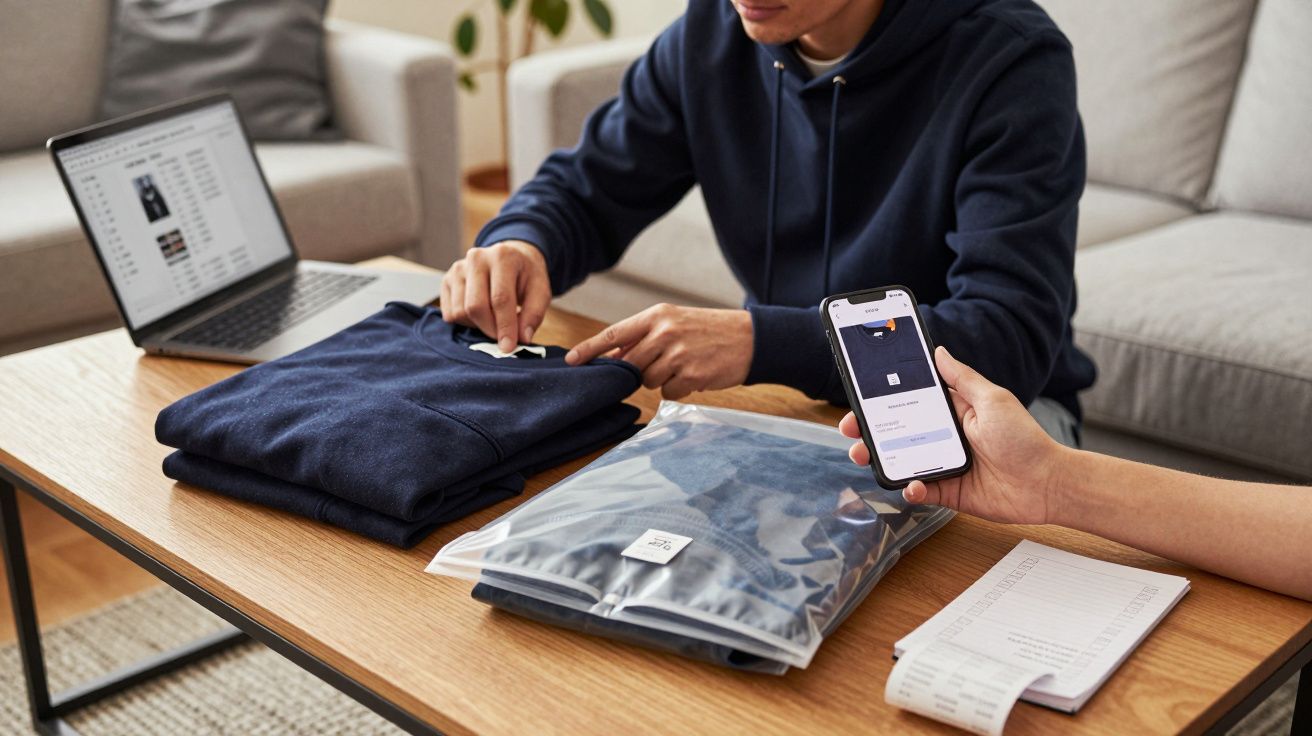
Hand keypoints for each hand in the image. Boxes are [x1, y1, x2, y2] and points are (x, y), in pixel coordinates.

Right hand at [440, 240, 550, 352]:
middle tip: (503, 337)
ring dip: (477, 325)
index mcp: (503, 257)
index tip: (508, 347)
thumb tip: (522, 338)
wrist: (511, 258)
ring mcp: (458, 268)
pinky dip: (465, 322)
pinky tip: (481, 314)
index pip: (500, 298)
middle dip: (489, 329)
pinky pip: (450, 314)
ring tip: (494, 318)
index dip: (505, 326)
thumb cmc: (526, 277)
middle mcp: (476, 258)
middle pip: (475, 307)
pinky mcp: (447, 279)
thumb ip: (534, 315)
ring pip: (460, 312)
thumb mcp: (541, 291)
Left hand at [566, 304, 752, 399]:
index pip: (614, 334)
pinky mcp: (691, 375)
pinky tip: (695, 375)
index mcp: (657, 316)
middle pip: (631, 365)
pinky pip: (669, 393)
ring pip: (649, 381)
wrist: (750, 338)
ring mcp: (678, 355)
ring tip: (685, 364)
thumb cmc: (709, 330)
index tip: (571, 360)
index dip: (590, 349)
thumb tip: (615, 355)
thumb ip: (644, 337)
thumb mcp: (675, 322)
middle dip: (640, 370)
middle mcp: (664, 333)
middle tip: (664, 362)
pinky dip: (679, 389)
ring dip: (663, 379)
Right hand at [840, 346, 1066, 524]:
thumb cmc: (1024, 439)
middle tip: (852, 430)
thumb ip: (962, 378)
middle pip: (896, 432)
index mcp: (951, 412)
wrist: (1046, 484)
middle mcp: (942, 437)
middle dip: (869, 430)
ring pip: (901, 461)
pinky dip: (910, 489)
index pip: (908, 402)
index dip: (882, 400)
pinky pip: (919, 491)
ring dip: (880, 459)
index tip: (861, 397)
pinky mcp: (947, 491)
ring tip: (865, 456)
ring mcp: (942, 464)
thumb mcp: (993, 399)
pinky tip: (911, 485)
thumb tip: (939, 351)